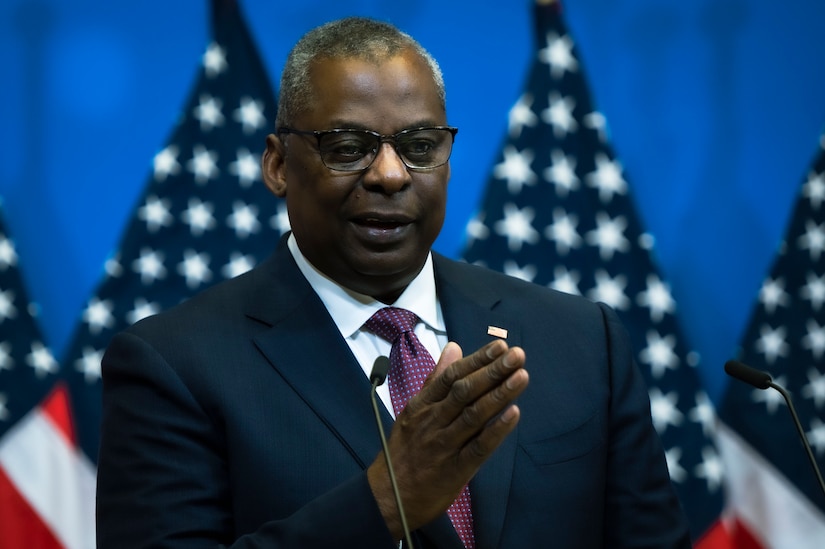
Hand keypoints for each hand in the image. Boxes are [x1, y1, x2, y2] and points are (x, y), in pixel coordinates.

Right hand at [367, 339, 527, 538]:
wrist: (388, 497)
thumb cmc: (404, 450)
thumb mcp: (414, 410)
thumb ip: (436, 379)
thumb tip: (454, 348)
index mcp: (422, 405)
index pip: (452, 376)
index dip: (477, 360)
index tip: (500, 346)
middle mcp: (432, 421)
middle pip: (465, 391)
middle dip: (493, 371)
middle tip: (517, 355)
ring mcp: (444, 445)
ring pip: (474, 415)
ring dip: (499, 394)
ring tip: (521, 376)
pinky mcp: (455, 469)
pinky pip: (478, 447)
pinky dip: (496, 431)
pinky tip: (514, 414)